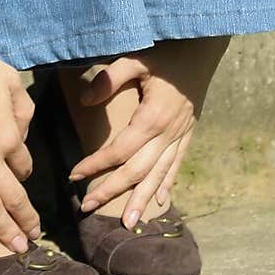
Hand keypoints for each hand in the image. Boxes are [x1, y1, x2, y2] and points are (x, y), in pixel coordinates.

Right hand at [0, 39, 40, 253]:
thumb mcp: (10, 80)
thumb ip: (23, 107)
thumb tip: (23, 130)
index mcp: (9, 136)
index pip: (22, 165)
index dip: (23, 171)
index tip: (20, 175)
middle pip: (12, 197)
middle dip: (25, 220)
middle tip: (32, 237)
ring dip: (4, 230)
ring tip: (14, 248)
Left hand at [69, 36, 229, 227]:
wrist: (201, 51)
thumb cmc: (164, 53)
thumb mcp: (135, 59)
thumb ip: (109, 79)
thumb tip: (85, 101)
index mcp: (152, 118)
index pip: (119, 151)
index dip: (95, 164)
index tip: (74, 175)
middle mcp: (168, 134)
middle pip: (137, 171)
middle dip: (112, 191)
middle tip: (88, 208)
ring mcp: (180, 136)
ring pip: (159, 175)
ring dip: (142, 200)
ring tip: (129, 223)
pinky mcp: (188, 133)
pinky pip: (177, 164)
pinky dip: (168, 184)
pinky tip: (161, 201)